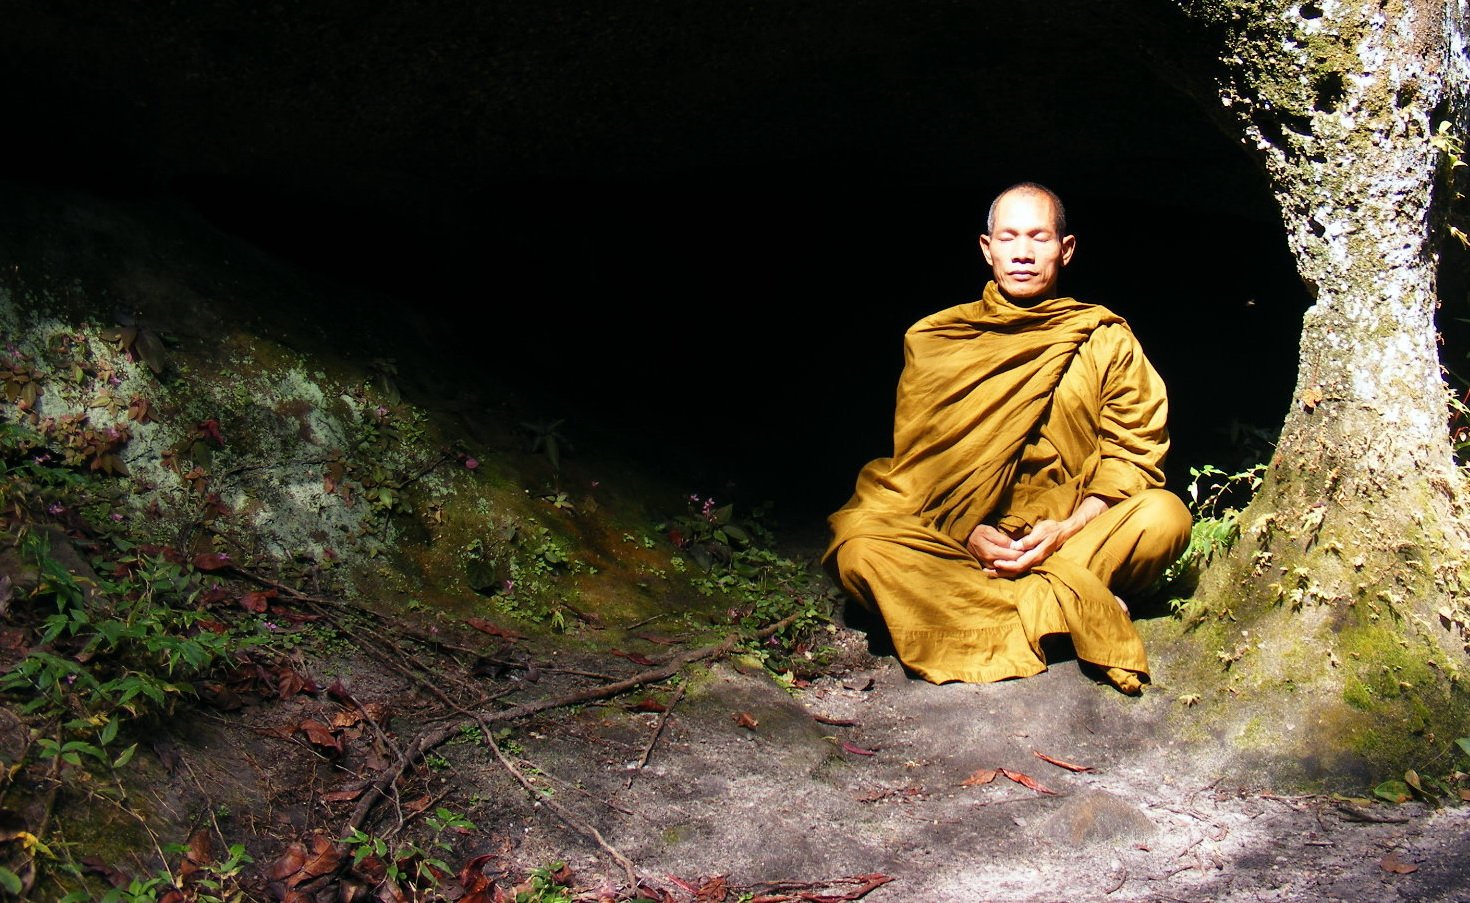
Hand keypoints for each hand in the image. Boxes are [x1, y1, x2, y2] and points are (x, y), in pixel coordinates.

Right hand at [967, 523, 1043, 577]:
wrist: (964, 539)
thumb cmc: (976, 532)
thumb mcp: (989, 531)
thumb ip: (1003, 540)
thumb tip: (1016, 546)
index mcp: (993, 553)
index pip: (1014, 556)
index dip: (1024, 553)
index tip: (1031, 548)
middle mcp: (992, 563)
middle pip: (1013, 565)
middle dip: (1023, 560)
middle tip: (1032, 554)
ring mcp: (990, 567)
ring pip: (1008, 571)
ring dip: (1017, 565)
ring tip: (1026, 559)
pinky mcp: (989, 568)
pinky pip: (1003, 571)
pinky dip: (1011, 568)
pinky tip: (1016, 564)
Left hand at [968, 496, 1111, 577]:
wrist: (1064, 531)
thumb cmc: (1052, 529)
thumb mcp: (1041, 531)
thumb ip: (1029, 540)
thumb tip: (1017, 547)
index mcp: (1036, 554)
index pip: (1018, 564)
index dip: (1006, 565)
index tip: (995, 563)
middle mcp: (1035, 560)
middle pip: (1015, 570)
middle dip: (1000, 571)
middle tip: (985, 571)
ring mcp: (1034, 560)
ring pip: (1016, 570)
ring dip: (1002, 571)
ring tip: (989, 571)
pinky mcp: (1033, 558)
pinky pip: (1019, 566)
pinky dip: (1009, 568)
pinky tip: (1000, 567)